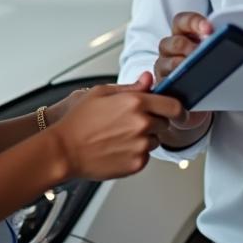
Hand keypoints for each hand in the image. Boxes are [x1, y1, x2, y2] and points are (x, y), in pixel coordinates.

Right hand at [51, 79, 184, 179]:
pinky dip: (136, 153)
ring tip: (119, 136)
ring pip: (155, 141)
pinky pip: (145, 156)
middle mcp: (142, 124)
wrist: (64, 150)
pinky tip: (117, 147)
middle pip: (165, 123)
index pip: (174, 106)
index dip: (178, 109)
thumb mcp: (101, 92)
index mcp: (136, 103)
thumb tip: (148, 79)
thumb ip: (131, 86)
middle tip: (131, 123)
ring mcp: (140, 146)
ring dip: (145, 138)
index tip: (178, 112)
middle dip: (154, 122)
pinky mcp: (136, 164)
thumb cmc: (78, 121)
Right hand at [155, 12, 214, 133]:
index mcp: (183, 34)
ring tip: (194, 70)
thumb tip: (231, 40)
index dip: (194, 22)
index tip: (209, 29)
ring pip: (166, 62)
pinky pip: (164, 82)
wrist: (202, 101)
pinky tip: (187, 86)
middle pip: (174, 42)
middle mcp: (170, 48)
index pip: (183, 21)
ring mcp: (163, 66)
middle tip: (200, 52)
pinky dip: (174, 83)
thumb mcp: (212, 55)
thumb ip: (216, 45)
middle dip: (188, 46)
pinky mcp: (162, 85)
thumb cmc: (206, 73)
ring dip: (180, 65)